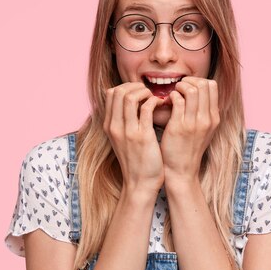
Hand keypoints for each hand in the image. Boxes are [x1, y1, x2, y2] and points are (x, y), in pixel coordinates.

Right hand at [103, 82, 164, 199]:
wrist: (140, 184)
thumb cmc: (136, 161)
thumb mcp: (122, 140)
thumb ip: (124, 122)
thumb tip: (131, 104)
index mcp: (109, 126)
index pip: (111, 94)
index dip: (127, 87)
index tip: (140, 92)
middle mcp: (115, 126)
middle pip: (118, 91)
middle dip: (135, 86)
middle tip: (148, 92)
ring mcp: (127, 131)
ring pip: (129, 97)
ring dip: (144, 92)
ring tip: (154, 97)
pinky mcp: (142, 136)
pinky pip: (146, 108)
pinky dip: (154, 101)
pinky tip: (161, 106)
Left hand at [160, 77, 219, 186]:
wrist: (181, 170)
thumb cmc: (188, 148)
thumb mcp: (204, 130)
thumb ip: (203, 112)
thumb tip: (197, 93)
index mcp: (214, 118)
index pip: (212, 86)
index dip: (198, 80)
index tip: (188, 86)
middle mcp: (207, 119)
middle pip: (203, 84)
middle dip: (189, 81)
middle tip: (179, 87)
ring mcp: (194, 123)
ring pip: (192, 89)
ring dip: (179, 86)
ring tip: (173, 93)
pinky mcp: (179, 126)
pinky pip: (177, 100)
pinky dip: (171, 96)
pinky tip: (166, 103)